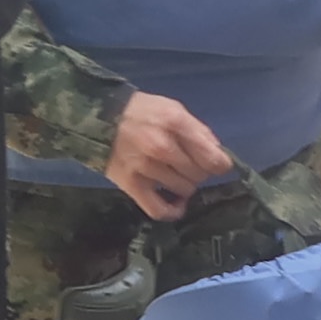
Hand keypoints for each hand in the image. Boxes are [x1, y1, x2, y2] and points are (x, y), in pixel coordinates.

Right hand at [104, 90, 232, 221]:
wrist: (99, 120)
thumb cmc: (141, 112)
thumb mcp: (172, 108)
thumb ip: (197, 129)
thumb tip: (218, 153)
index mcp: (175, 123)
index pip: (212, 156)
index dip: (221, 165)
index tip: (219, 166)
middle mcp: (162, 147)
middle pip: (200, 174)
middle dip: (200, 171)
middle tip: (189, 165)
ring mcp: (146, 168)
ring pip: (185, 190)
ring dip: (186, 186)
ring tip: (177, 176)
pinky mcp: (132, 186)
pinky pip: (159, 209)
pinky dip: (173, 211)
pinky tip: (177, 204)